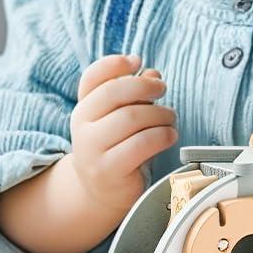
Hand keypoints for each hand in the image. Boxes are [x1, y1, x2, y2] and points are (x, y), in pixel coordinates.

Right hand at [69, 54, 177, 212]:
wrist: (103, 192)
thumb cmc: (119, 147)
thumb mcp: (123, 117)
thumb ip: (135, 94)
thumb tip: (152, 73)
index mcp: (84, 108)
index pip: (92, 77)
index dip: (114, 64)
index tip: (137, 61)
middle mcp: (82, 127)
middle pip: (113, 93)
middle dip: (145, 86)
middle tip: (162, 89)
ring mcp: (92, 150)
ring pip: (131, 117)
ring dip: (159, 113)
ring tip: (170, 118)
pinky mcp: (109, 170)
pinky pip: (142, 144)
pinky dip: (162, 135)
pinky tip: (169, 135)